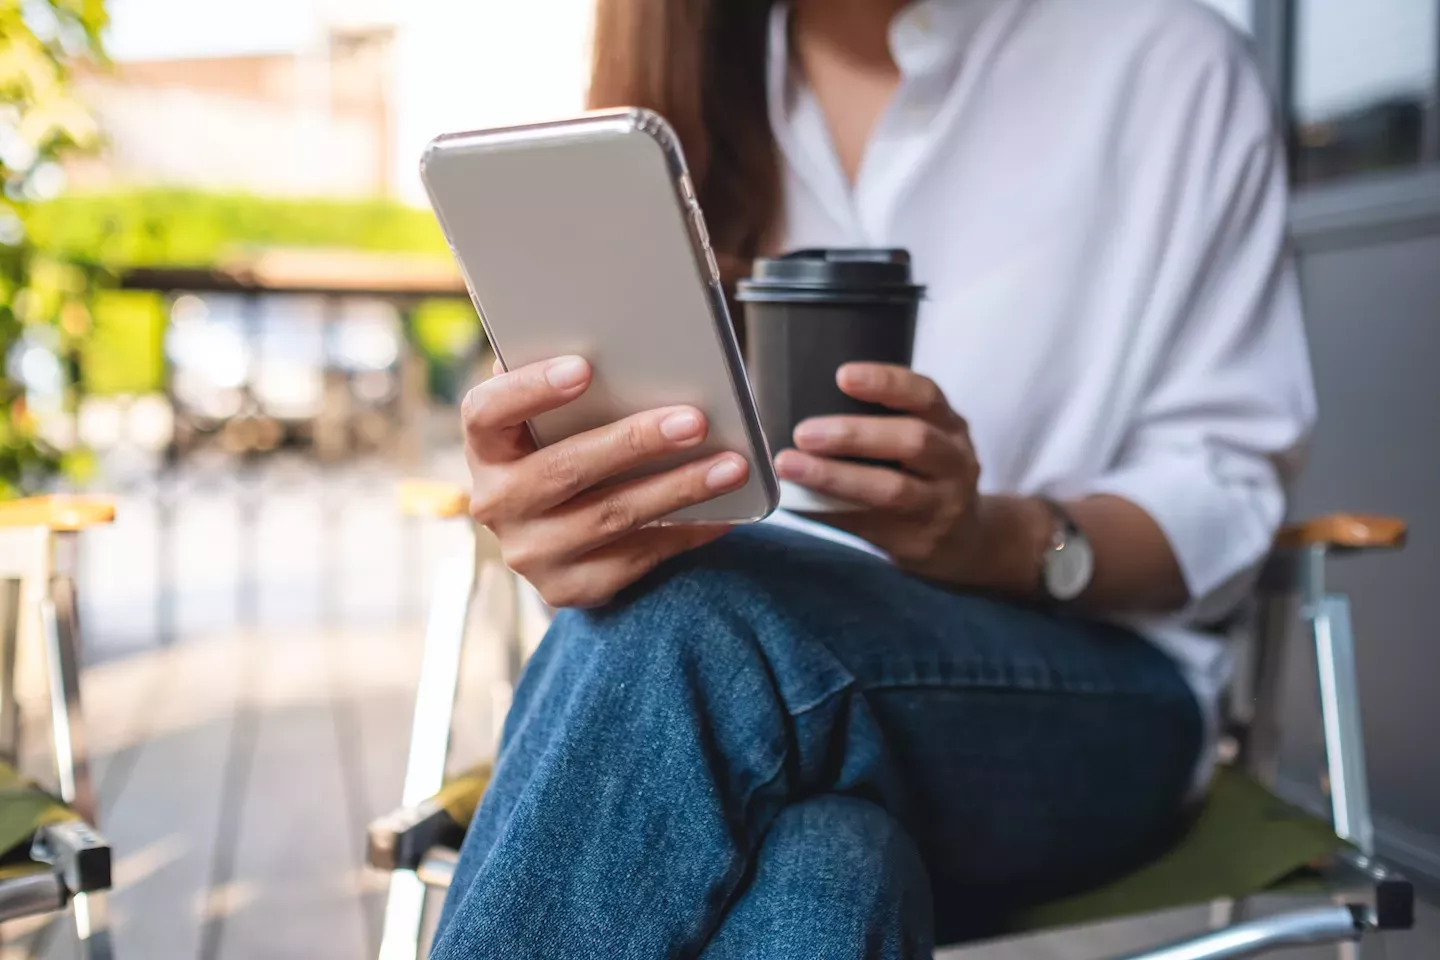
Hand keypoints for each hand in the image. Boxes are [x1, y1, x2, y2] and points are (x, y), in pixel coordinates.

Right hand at [462, 356, 749, 607]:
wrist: (555, 540)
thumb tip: (631, 344)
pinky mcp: (569, 588)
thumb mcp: (551, 424)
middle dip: (636, 442)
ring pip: (612, 516)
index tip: (584, 367)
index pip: (487, 412)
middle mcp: (496, 503)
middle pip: (565, 468)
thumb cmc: (563, 454)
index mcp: (486, 448)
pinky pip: (637, 557)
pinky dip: (686, 532)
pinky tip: (724, 513)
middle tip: (694, 421)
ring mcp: (531, 552)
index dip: (531, 390)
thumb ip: (571, 393)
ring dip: (678, 488)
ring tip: (731, 466)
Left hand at [774, 363, 991, 582]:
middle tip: (803, 433)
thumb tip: (797, 408)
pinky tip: (799, 503)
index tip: (843, 376)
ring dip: (836, 477)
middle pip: (912, 441)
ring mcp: (942, 505)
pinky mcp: (920, 541)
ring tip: (792, 468)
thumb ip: (883, 421)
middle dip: (853, 435)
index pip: (925, 395)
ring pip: (892, 490)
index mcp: (950, 426)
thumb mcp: (924, 438)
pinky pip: (871, 526)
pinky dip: (831, 512)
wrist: (963, 538)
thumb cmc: (925, 475)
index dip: (886, 383)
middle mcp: (954, 463)